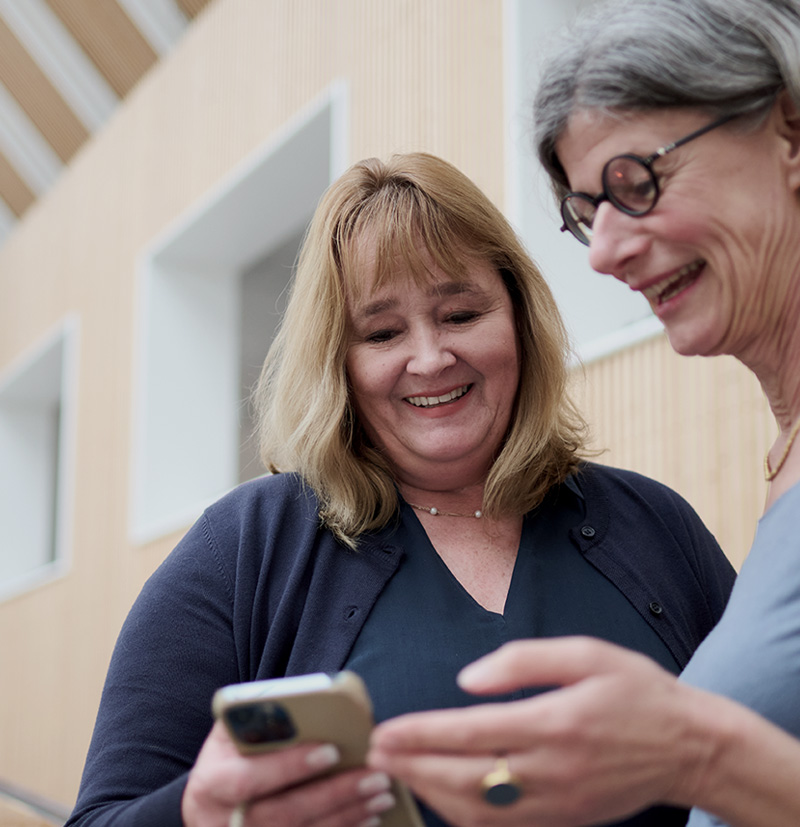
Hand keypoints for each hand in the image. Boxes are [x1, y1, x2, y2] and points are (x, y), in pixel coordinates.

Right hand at [183, 721, 395, 826]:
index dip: (289, 767)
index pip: (249, 779)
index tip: (332, 751)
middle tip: (373, 775)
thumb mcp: (230, 732)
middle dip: (333, 795)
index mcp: (211, 783)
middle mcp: (224, 823)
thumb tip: (305, 701)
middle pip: (282, 815)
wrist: (207, 807)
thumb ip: (258, 717)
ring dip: (346, 816)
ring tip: (381, 794)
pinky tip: (369, 819)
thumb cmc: (229, 757)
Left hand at [369, 637, 716, 825]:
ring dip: (430, 793)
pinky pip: (502, 825)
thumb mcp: (587, 653)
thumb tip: (467, 679)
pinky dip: (463, 814)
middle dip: (412, 766)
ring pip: (478, 809)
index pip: (471, 732)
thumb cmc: (636, 691)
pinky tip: (440, 797)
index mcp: (554, 722)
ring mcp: (557, 803)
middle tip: (374, 754)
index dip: (422, 734)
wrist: (689, 748)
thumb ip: (523, 660)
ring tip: (397, 773)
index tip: (385, 731)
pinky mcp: (564, 819)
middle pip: (464, 777)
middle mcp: (551, 769)